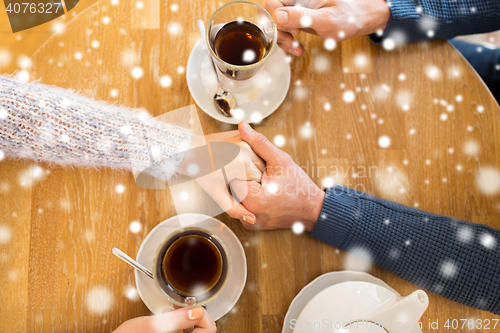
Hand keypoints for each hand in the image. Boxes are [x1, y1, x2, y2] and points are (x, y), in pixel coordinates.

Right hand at [113, 307, 215, 332]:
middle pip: (204, 329)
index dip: (201, 314)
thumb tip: (198, 311)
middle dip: (194, 314)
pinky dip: (181, 323)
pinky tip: (170, 317)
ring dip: (188, 318)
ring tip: (173, 310)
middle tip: (181, 306)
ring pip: (195, 330)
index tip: (189, 305)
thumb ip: (177, 318)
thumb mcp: (152, 325)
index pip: (209, 329)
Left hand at [178, 130, 264, 222]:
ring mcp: (245, 141)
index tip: (238, 185)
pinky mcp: (242, 134)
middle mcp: (247, 151)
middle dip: (253, 176)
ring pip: (260, 158)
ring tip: (236, 168)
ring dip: (253, 164)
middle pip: (262, 169)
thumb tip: (252, 219)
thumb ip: (236, 208)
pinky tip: (237, 158)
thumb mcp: (217, 194)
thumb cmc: (202, 171)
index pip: (259, 182)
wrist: (190, 150)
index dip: (250, 186)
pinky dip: (250, 154)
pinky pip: (254, 148)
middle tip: (236, 177)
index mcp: (243, 166)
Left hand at [231, 122, 324, 231]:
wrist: (312, 210)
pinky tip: (260, 194)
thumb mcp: (280, 160)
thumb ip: (259, 143)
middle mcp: (248, 214)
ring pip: (235, 199)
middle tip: (258, 175)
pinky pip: (242, 209)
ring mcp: (250, 222)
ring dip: (242, 189)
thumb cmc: (299, 186)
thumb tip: (242, 126)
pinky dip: (247, 200)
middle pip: (231, 188)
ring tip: (260, 184)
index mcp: (252, 199)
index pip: (231, 176)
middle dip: (240, 177)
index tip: (252, 166)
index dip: (239, 167)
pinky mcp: (252, 225)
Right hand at [263, 0, 390, 55]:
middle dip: (278, 33)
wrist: (359, 19)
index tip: (296, 30)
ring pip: (275, 25)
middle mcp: (294, 1)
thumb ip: (301, 16)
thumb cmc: (347, 16)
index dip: (277, 19)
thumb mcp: (325, 20)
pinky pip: (284, 31)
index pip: (271, 3)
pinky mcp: (298, 21)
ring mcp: (295, 11)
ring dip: (283, 41)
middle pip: (270, 15)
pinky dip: (289, 43)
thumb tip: (278, 16)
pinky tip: (299, 49)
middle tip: (293, 43)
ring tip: (298, 50)